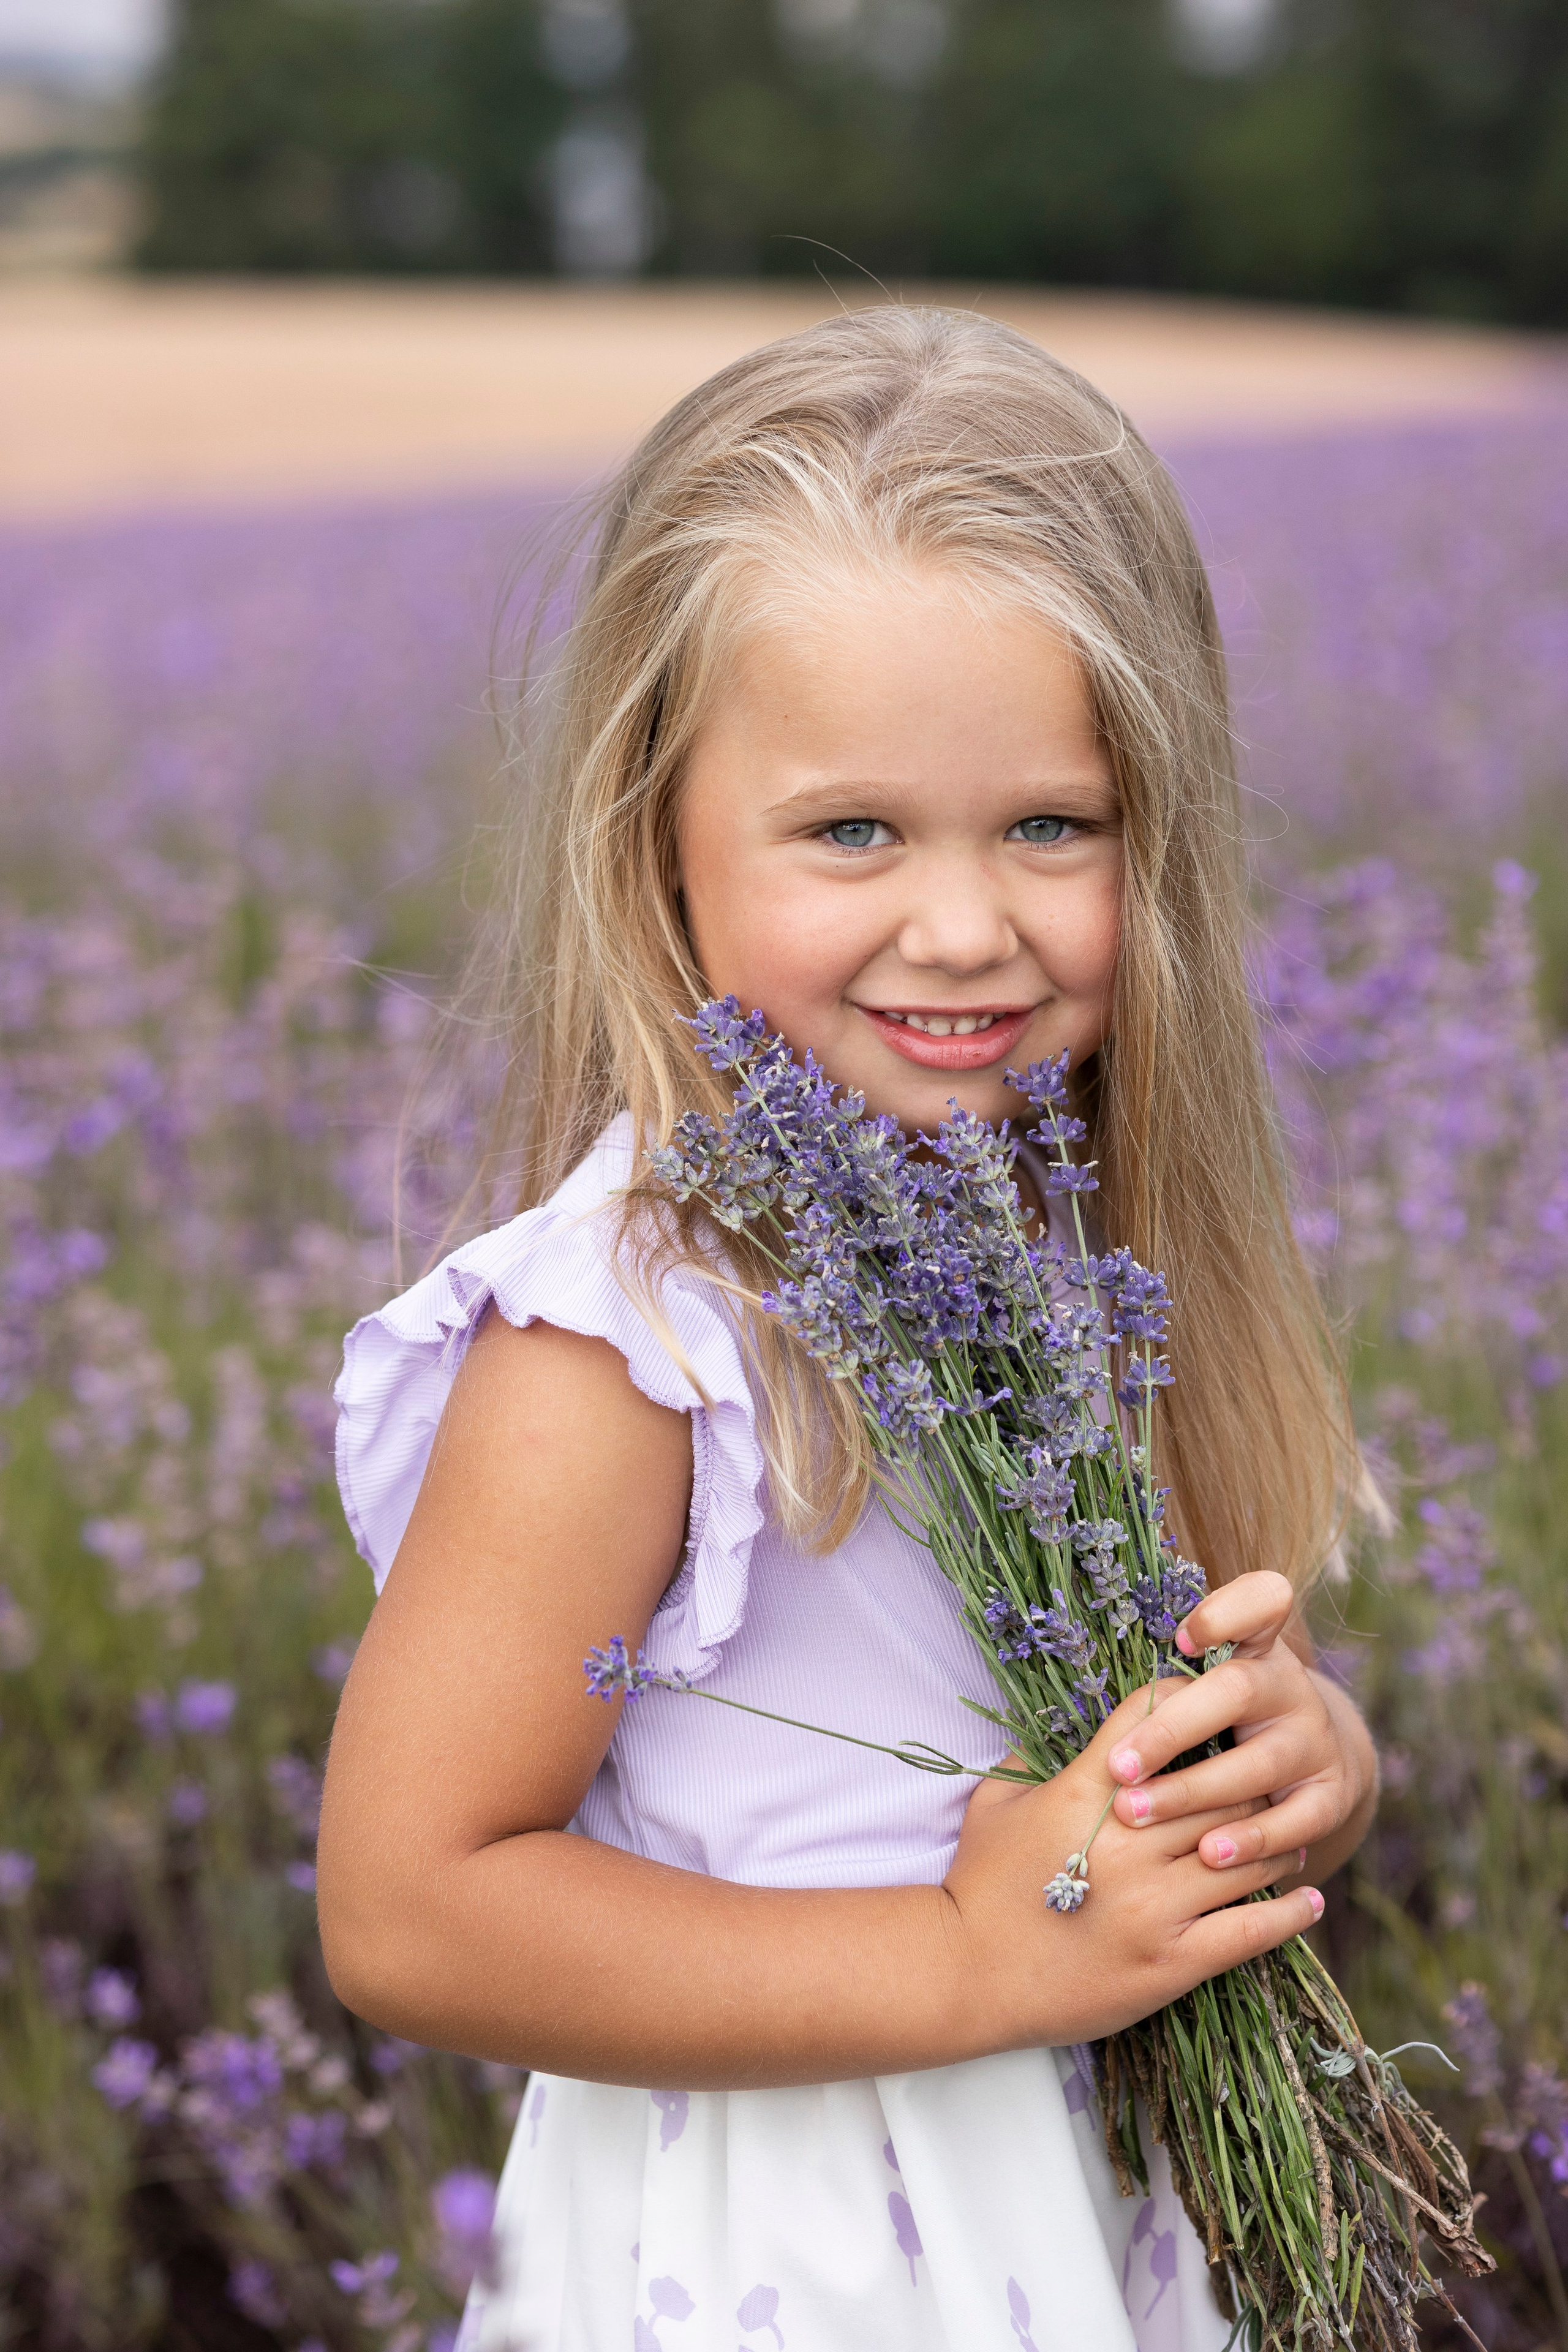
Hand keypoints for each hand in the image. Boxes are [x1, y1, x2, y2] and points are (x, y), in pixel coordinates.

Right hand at [943, 1683, 1322, 2048]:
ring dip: (1277, 1840)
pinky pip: (1251, 1930)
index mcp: (1088, 1793)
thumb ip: (1029, 1758)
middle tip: (1271, 1774)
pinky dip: (1288, 1912)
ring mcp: (1156, 1904)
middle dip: (1249, 1775)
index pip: (1156, 1722)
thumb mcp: (993, 1803)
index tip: (1215, 1703)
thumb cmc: (978, 1883)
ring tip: (1294, 1835)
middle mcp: (1131, 1842)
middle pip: (1221, 1785)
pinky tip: (1309, 1900)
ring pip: (1246, 1853)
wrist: (966, 1973)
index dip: (1191, 1702)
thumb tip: (1060, 1727)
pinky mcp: (1173, 1961)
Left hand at [1105, 1570, 1377, 1883]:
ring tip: (1138, 1814)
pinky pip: (1296, 1820)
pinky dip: (1252, 1839)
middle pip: (1238, 1690)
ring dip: (1193, 1791)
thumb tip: (1068, 1686)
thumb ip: (1158, 1681)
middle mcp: (1290, 1686)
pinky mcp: (1331, 1795)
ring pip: (1259, 1763)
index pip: (1260, 1602)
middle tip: (1118, 1766)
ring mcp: (1315, 1741)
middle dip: (1172, 1728)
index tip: (1179, 1638)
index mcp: (1256, 1647)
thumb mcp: (1200, 1686)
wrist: (1308, 1763)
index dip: (1226, 1612)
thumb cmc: (1222, 1720)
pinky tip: (1208, 1854)